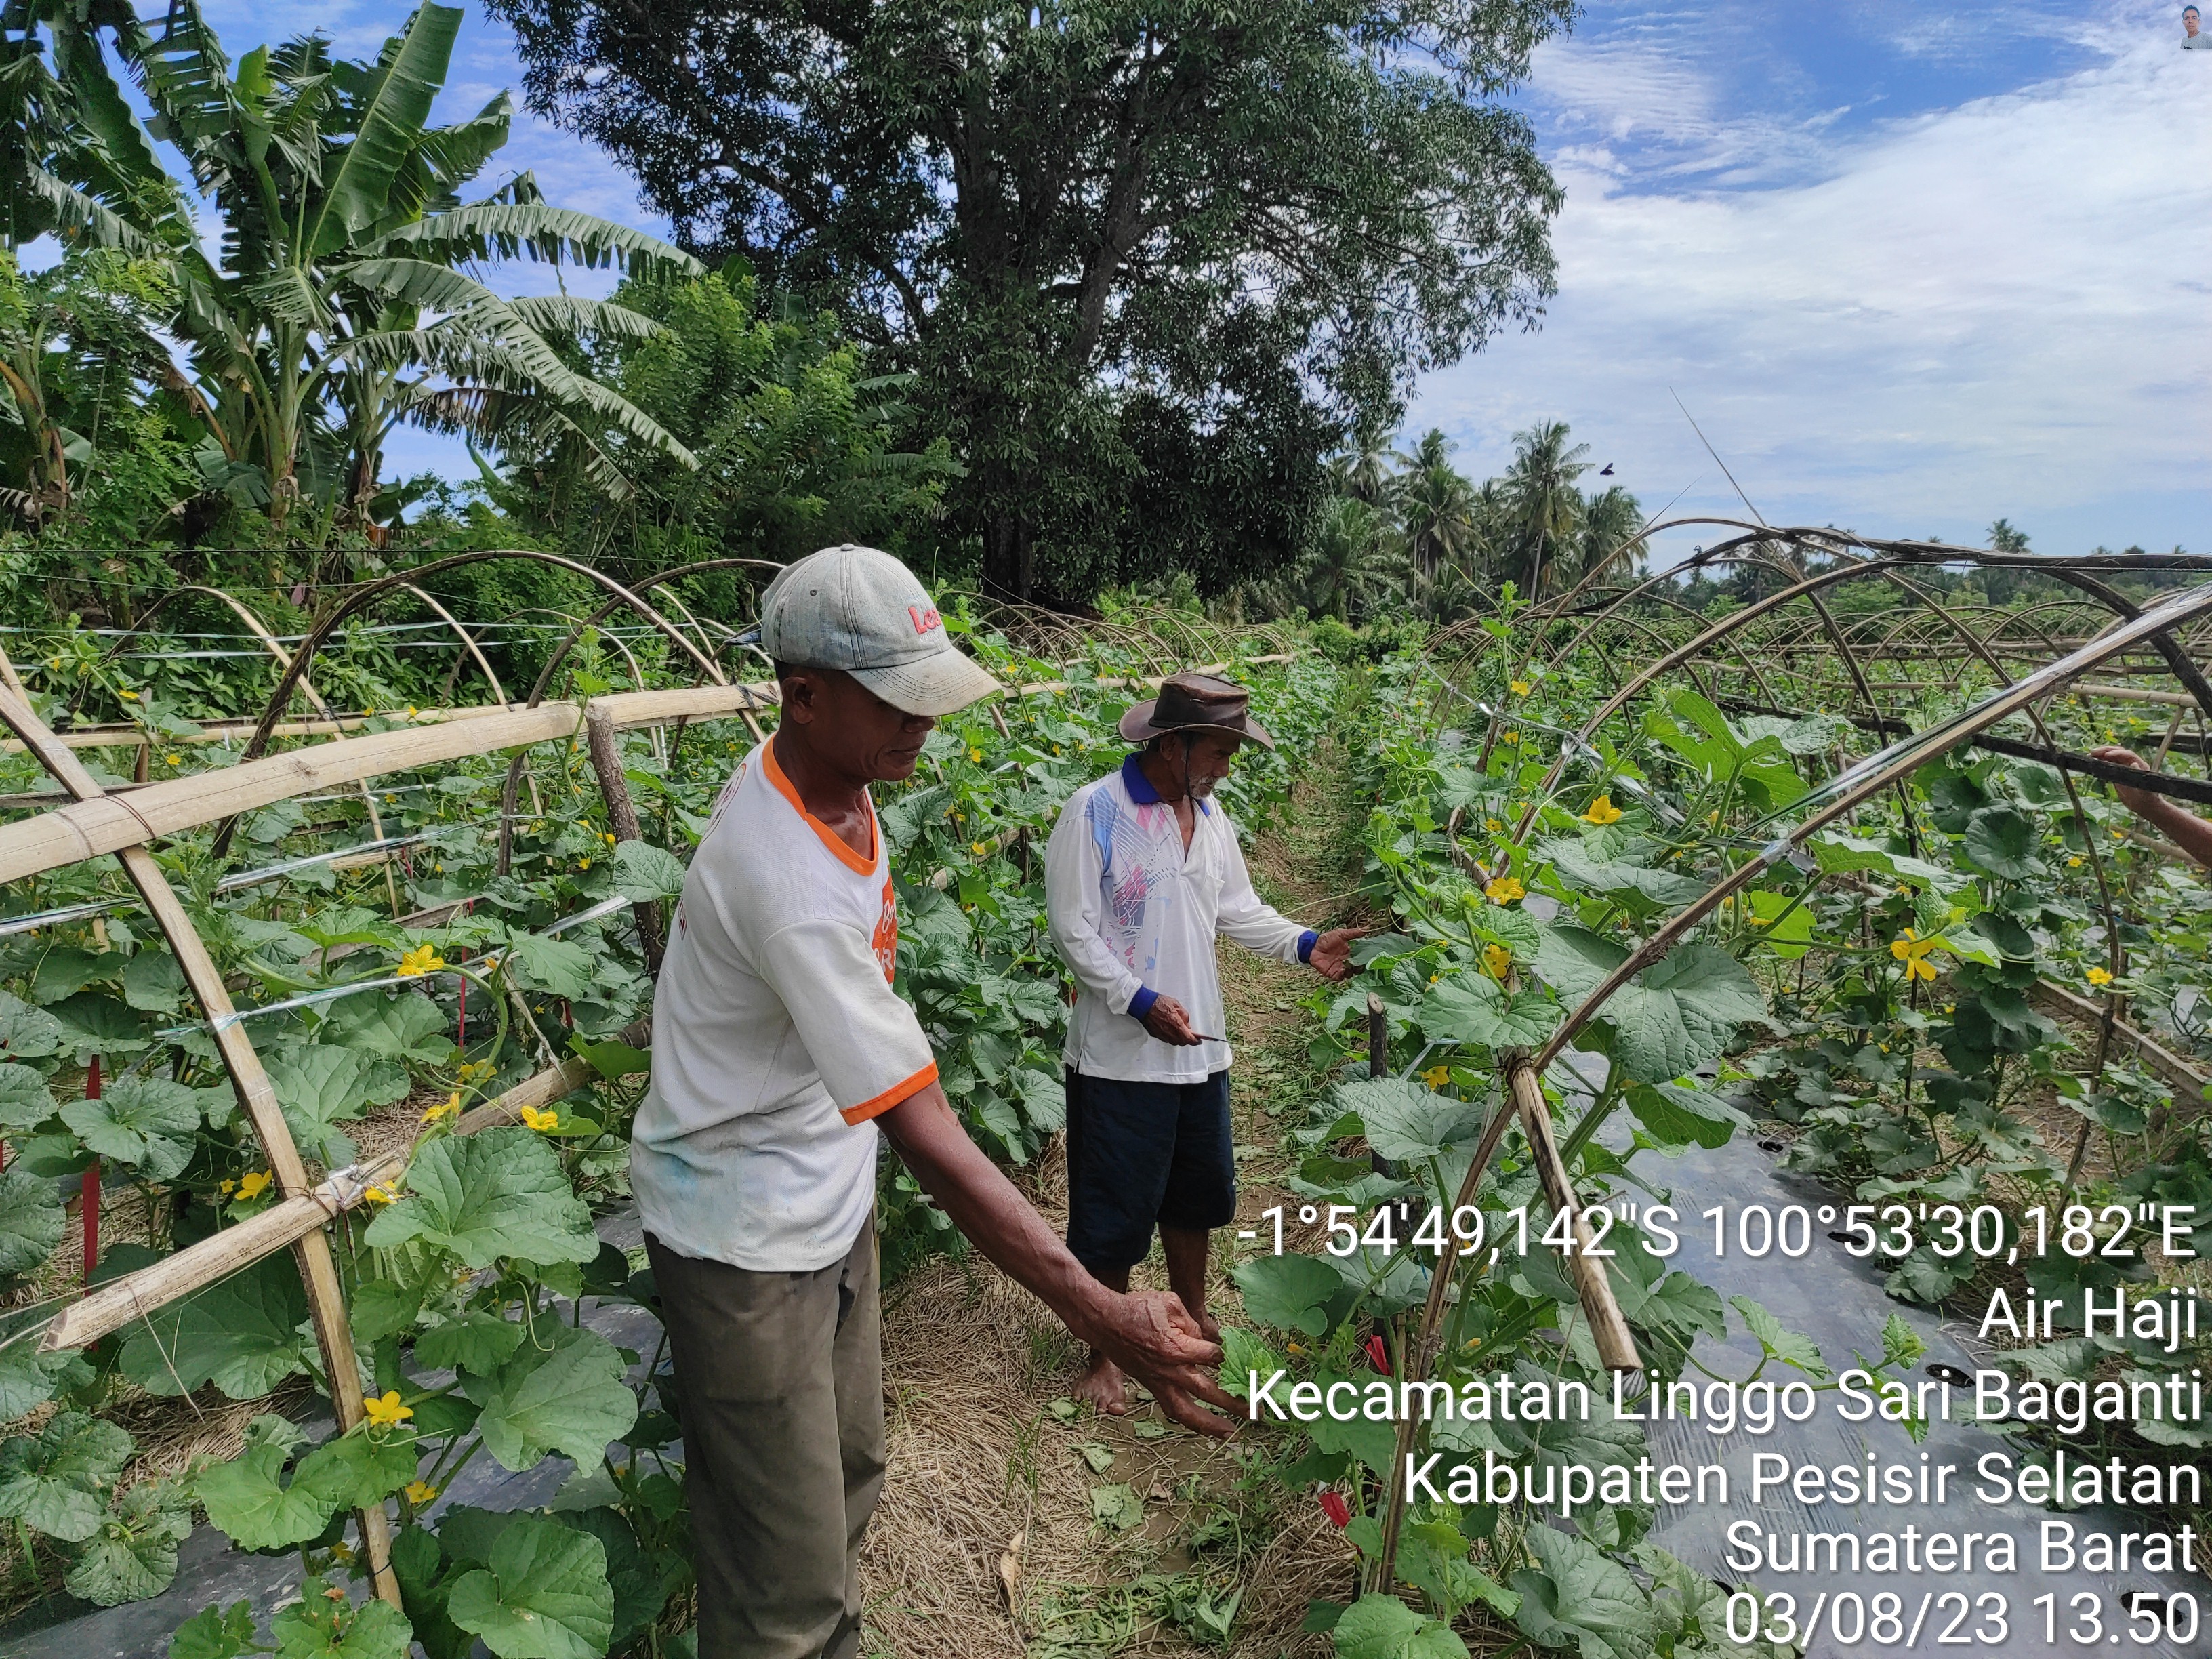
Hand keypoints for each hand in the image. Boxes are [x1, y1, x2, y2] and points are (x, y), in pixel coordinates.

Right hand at [1085, 1289, 1236, 1435]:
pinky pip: (1171, 1408)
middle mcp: (1169, 1370)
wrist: (1104, 1322)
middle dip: (1234, 1403)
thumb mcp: (1169, 1302)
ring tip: (1230, 1433)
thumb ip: (1191, 1323)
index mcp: (1176, 1348)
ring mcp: (1159, 1382)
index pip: (1214, 1358)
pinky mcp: (1151, 1386)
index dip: (1231, 1358)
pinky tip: (1203, 1425)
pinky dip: (1189, 1419)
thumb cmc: (1136, 1308)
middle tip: (1256, 1410)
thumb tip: (1202, 1340)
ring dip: (1210, 1424)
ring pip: (1186, 1412)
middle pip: (1208, 1392)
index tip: (1244, 1360)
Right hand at [1140, 994, 1202, 1045]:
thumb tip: (1188, 1024)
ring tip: (1182, 1033)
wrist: (1144, 1004)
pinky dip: (1172, 1037)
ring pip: (1174, 1042)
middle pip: (1182, 1042)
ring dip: (1179, 1039)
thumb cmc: (1159, 1003)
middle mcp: (1169, 1032)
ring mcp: (1162, 1035)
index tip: (1198, 1041)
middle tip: (1191, 1036)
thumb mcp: (1176, 1004)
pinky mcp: (1156, 1034)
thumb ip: (1184, 1015)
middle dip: (1188, 1040)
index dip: (1195, 1041)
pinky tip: (1172, 1032)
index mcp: (1176, 1025)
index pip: (1188, 1038)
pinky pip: (1167, 1039)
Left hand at [1307, 927, 1366, 982]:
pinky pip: (1340, 978)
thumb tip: (1368, 928)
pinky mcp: (1333, 973)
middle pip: (1358, 968)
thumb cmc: (1327, 939)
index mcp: (1351, 953)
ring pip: (1350, 974)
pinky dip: (1342, 975)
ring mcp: (1340, 968)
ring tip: (1351, 966)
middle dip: (1360, 968)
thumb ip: (1354, 933)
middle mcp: (1347, 962)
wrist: (1312, 946)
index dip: (1366, 959)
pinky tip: (1342, 970)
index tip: (1370, 957)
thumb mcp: (1341, 934)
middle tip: (1361, 964)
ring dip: (1352, 971)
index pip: (1362, 958)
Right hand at [2090, 746, 2160, 815]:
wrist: (2145, 806)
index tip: (2106, 755)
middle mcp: (2131, 764)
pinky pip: (2108, 765)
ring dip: (2101, 755)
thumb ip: (2140, 777)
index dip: (2117, 753)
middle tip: (2093, 753)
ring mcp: (2123, 768)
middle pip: (2118, 752)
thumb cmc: (2148, 798)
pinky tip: (2092, 763)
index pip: (2127, 754)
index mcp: (2140, 765)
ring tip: (2090, 756)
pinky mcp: (2117, 774)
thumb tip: (2134, 763)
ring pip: (2112, 757)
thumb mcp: (2146, 789)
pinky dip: (2100, 762)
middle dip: (2106, 750)